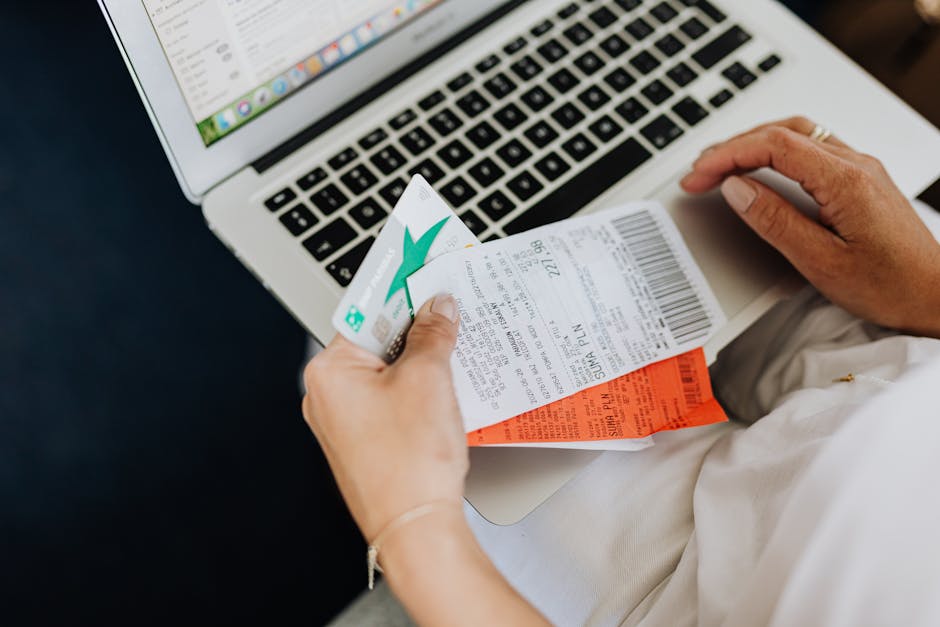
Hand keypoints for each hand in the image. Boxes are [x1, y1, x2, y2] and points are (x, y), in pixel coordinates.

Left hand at [304, 297, 546, 624]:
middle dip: (416, 326)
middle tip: (451, 309)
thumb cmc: (410, 463)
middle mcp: (328, 396)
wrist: (416, 528)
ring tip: (456, 349)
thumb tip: (437, 307)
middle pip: (376, 339)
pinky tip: (447, 387)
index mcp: (329, 372)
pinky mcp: (367, 442)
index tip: (421, 265)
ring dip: (421, 358)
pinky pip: (392, 398)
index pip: (365, 309)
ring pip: (387, 370)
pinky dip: (418, 387)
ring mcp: (345, 422)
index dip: (399, 286)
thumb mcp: (429, 379)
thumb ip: (433, 333)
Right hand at [681, 117, 939, 337]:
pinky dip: (775, 152)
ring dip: (754, 144)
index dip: (728, 155)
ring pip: (798, 134)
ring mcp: (861, 169)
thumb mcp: (822, 262)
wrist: (936, 296)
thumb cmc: (891, 286)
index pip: (774, 146)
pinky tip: (761, 169)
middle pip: (783, 132)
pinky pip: (812, 149)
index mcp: (846, 180)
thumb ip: (775, 222)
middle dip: (733, 147)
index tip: (698, 175)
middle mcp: (856, 165)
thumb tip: (737, 189)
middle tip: (699, 172)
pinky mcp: (861, 180)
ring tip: (721, 166)